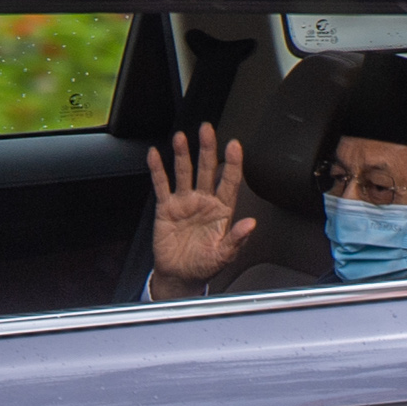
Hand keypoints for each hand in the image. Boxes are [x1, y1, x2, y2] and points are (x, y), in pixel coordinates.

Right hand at [146, 122, 255, 299]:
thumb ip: (236, 240)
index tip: (235, 146)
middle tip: (207, 130)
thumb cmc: (204, 266)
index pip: (230, 182)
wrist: (179, 276)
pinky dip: (158, 170)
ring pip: (185, 172)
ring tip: (182, 137)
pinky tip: (156, 155)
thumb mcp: (223, 256)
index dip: (233, 164)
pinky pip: (161, 185)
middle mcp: (204, 201)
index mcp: (222, 211)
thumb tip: (251, 224)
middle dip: (207, 149)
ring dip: (183, 155)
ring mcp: (185, 202)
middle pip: (207, 170)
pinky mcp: (166, 207)